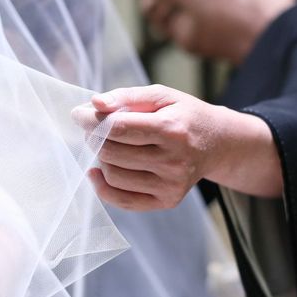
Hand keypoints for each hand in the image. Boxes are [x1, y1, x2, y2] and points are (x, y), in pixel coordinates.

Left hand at [73, 84, 282, 210]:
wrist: (217, 143)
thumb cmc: (184, 115)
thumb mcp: (161, 96)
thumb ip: (126, 96)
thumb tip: (95, 104)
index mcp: (172, 129)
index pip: (118, 128)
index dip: (92, 122)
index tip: (79, 115)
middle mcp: (174, 160)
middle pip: (112, 153)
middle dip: (95, 139)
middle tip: (95, 129)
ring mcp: (171, 184)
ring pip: (113, 176)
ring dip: (101, 159)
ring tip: (107, 146)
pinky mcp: (167, 200)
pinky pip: (123, 201)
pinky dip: (103, 187)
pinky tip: (99, 171)